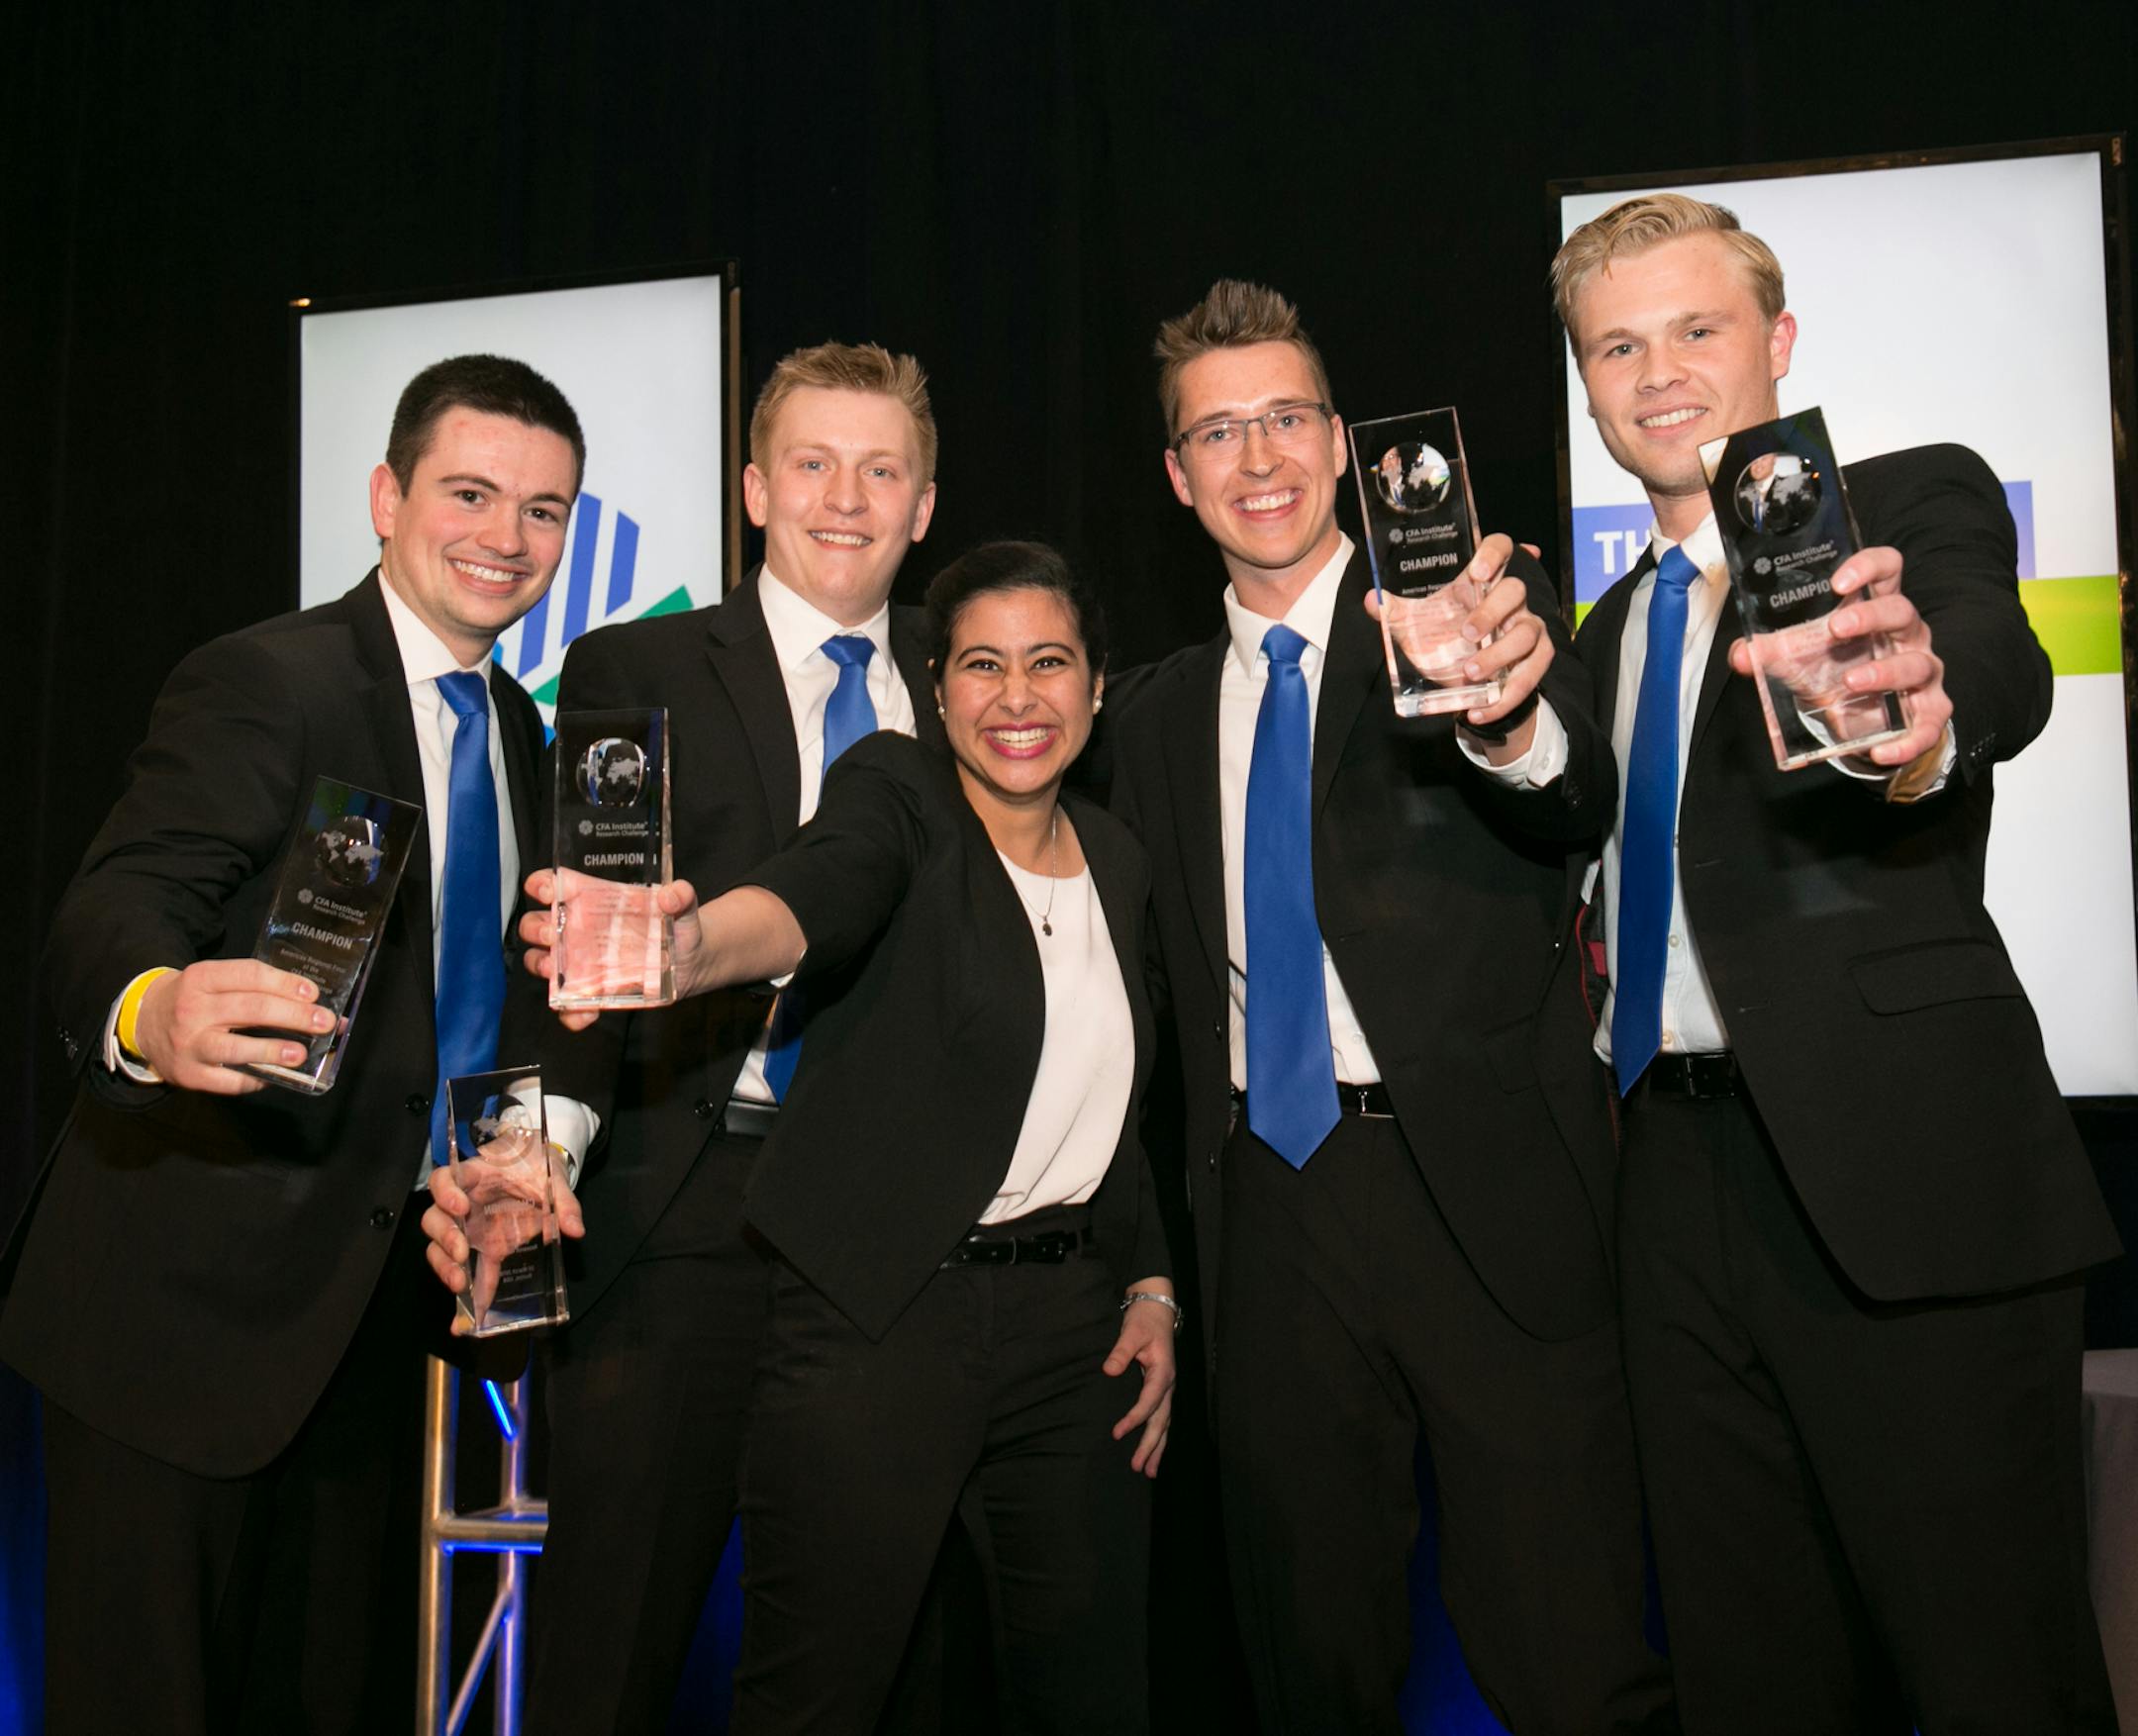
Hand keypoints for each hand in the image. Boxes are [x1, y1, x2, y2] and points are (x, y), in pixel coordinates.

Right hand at [131, 958, 333, 1094]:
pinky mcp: (187, 1074)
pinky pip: (226, 1080)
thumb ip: (258, 990)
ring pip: (234, 1047)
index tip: (312, 994)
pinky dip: (253, 1079)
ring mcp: (188, 1044)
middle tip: (324, 1022)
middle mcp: (191, 1009)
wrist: (144, 1022)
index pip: (249, 975)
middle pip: (250, 1009)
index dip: (284, 983)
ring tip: (301, 1054)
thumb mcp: (216, 983)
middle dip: (293, 1015)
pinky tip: (274, 1075)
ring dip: (272, 1051)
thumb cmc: (197, 999)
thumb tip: (314, 1005)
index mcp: (201, 978)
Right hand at [423, 1149, 585, 1334]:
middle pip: (434, 1218)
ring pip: (438, 1246)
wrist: (540, 1171)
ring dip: (444, 1266)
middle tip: (460, 1253)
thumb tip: (575, 1230)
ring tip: (460, 1284)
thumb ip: (564, 1202)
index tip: (460, 1207)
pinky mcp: (481, 1249)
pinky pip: (466, 1271)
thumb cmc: (537, 1168)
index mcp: (474, 1176)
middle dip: (444, 1237)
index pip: (444, 1179)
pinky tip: (465, 1318)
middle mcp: (462, 1203)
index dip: (445, 1193)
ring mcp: (468, 1228)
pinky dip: (465, 1295)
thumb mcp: (553, 1179)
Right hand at [518, 868, 704, 1029]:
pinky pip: (570, 1004)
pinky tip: (586, 1014)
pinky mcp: (591, 991)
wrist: (692, 964)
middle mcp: (578, 930)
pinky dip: (571, 1012)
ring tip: (555, 971)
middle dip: (536, 929)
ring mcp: (580, 962)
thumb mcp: (683, 908)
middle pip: (537, 925)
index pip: (554, 886)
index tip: (548, 891)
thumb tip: (673, 895)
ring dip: (542, 966)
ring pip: (541, 962)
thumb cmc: (677, 927)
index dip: (542, 885)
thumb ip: (681, 898)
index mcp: (592, 901)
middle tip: (553, 934)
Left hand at [1104, 1280, 1178, 1476]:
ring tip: (1149, 1472)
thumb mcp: (1131, 1332)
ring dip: (1157, 1447)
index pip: (1149, 1401)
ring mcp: (1167, 1388)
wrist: (1157, 1311)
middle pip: (1161, 1420)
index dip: (1134, 1418)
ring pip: (1164, 1423)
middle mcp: (1169, 1384)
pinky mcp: (1162, 1389)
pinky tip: (1153, 1452)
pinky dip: (1158, 1436)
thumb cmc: (1144, 1321)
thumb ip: (1121, 1351)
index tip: (1117, 1433)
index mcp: (1163, 1371)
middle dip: (1150, 1445)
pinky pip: (1162, 1417)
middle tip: (1138, 1467)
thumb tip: (1109, 1370)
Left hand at [1364, 532, 1551, 745]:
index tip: (1477, 572)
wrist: (1460, 681)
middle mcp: (1509, 601)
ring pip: (1527, 633)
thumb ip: (1394, 612)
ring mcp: (1526, 627)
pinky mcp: (1536, 658)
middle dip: (1491, 611)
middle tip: (1466, 635)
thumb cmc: (1442, 639)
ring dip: (1499, 655)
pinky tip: (1479, 711)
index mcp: (1480, 582)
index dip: (1493, 553)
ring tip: (1469, 673)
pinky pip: (1532, 673)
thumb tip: (1372, 600)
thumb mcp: (1414, 625)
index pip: (1500, 548)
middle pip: (1515, 590)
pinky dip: (1507, 696)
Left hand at [1726, 545, 1951, 767]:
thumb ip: (1771, 652)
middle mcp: (1906, 635)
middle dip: (1871, 617)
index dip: (1869, 567)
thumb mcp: (1801, 659)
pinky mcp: (1929, 710)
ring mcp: (1922, 670)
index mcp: (1877, 609)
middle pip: (1901, 611)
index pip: (1887, 570)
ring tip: (1851, 682)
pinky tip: (1880, 750)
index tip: (1838, 581)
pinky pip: (1929, 724)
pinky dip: (1908, 741)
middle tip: (1836, 629)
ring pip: (1917, 664)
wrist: (1861, 721)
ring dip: (1885, 672)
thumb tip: (1740, 655)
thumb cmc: (1835, 672)